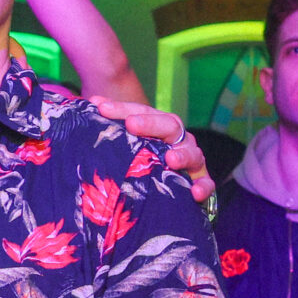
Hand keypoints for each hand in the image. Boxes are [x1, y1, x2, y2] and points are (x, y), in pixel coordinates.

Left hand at [92, 96, 214, 203]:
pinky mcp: (200, 180)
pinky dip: (203, 186)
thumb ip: (109, 126)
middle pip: (169, 125)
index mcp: (158, 125)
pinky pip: (207, 182)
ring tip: (170, 159)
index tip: (101, 108)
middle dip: (150, 124)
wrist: (162, 183)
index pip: (141, 112)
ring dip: (182, 155)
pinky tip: (194, 193)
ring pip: (192, 152)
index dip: (121, 109)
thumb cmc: (137, 158)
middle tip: (132, 125)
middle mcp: (176, 139)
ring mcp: (190, 158)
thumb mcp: (122, 142)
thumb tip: (91, 104)